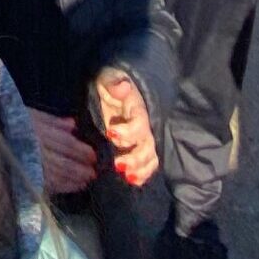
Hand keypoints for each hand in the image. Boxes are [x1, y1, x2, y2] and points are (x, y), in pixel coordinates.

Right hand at [29, 108, 98, 195]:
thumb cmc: (15, 124)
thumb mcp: (31, 115)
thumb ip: (52, 120)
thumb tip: (73, 124)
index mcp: (38, 133)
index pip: (64, 143)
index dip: (80, 150)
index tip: (93, 155)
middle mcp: (37, 150)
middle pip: (63, 162)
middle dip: (80, 168)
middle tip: (94, 173)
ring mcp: (32, 166)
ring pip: (58, 175)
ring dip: (74, 179)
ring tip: (87, 180)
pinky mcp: (29, 177)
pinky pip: (49, 184)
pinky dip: (65, 186)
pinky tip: (77, 186)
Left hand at [93, 71, 158, 185]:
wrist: (116, 85)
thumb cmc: (112, 81)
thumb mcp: (109, 77)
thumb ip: (115, 82)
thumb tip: (124, 87)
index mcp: (138, 108)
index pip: (140, 123)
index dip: (129, 132)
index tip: (111, 133)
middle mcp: (144, 124)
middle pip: (148, 144)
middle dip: (136, 158)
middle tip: (119, 165)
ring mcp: (142, 136)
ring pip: (150, 156)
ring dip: (141, 168)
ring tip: (128, 177)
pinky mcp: (136, 144)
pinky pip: (146, 161)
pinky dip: (142, 173)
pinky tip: (134, 180)